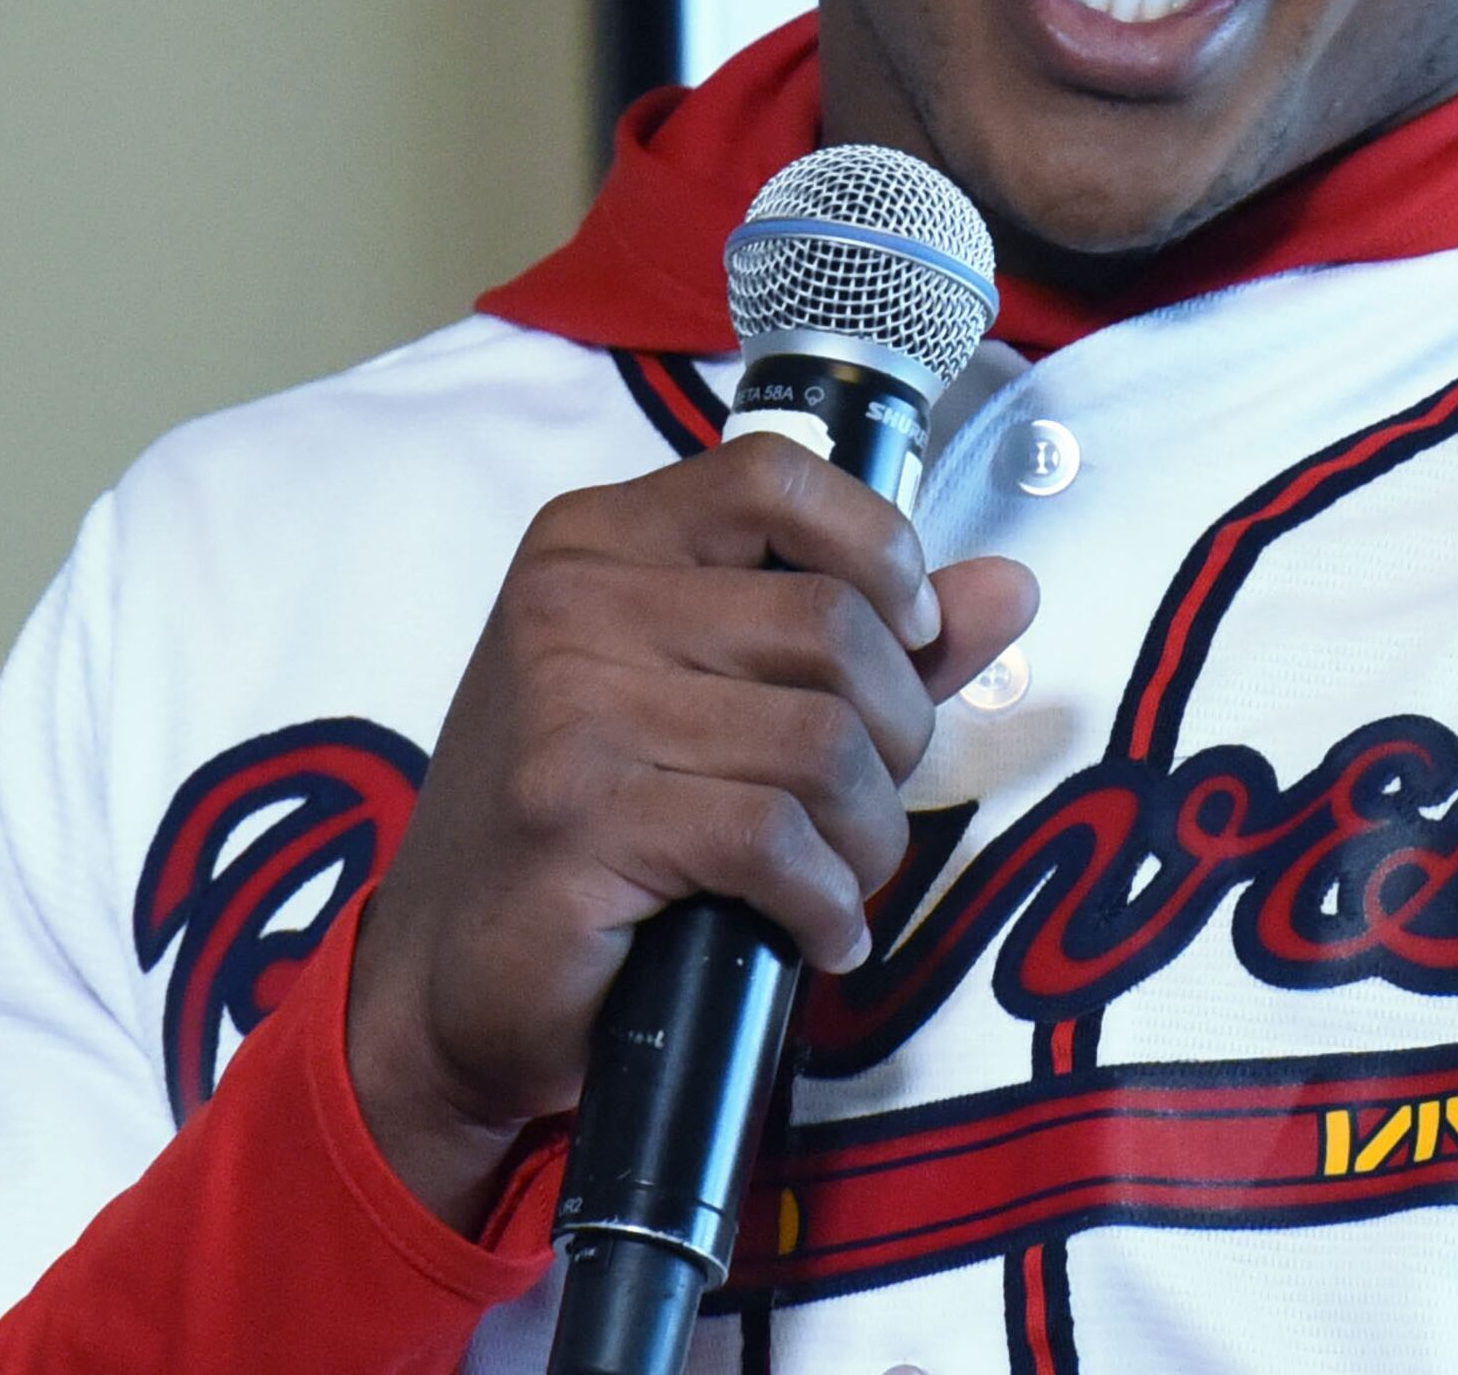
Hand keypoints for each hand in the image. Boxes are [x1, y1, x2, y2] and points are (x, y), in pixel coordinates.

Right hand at [343, 431, 1038, 1226]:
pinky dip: (826, 901)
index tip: (907, 633)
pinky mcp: (578, 820)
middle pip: (831, 623)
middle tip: (864, 800)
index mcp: (599, 540)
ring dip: (865, 833)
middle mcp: (574, 601)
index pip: (776, 476)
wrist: (446, 980)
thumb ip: (863, 635)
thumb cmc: (591, 824)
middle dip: (893, 730)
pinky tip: (813, 929)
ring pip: (820, 740)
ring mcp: (567, 708)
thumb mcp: (713, 697)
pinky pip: (775, 838)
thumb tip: (1010, 588)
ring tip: (838, 874)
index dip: (878, 550)